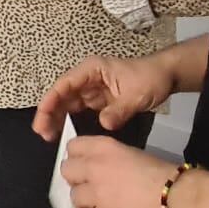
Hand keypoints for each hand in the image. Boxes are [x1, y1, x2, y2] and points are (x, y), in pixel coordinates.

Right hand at [34, 54, 178, 140]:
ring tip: (49, 137)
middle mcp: (86, 78)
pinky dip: (69, 122)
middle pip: (61, 95)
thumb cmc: (150, 78)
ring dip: (57, 119)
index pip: (64, 85)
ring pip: (67, 105)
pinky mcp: (97, 101)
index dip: (51, 101)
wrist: (165, 76)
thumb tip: (103, 124)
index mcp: (91, 70)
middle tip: (43, 133)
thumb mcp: (136, 95)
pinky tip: (64, 134)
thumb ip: (119, 110)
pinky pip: (77, 112)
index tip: (43, 118)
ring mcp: (90, 90)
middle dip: (49, 113)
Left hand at [60, 136, 185, 207]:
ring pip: (74, 197)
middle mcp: (94, 167)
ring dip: (85, 202)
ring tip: (100, 207)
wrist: (180, 200)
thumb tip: (106, 174)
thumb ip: (113, 162)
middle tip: (92, 188)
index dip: (78, 158)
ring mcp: (96, 194)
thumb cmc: (167, 176)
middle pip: (67, 171)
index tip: (85, 166)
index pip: (73, 147)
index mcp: (105, 148)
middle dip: (77, 179)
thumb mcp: (134, 157)